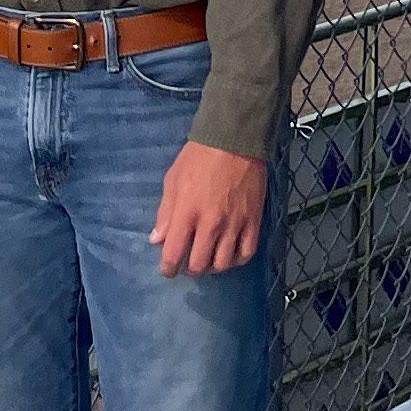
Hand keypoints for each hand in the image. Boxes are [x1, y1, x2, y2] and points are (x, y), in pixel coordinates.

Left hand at [151, 138, 268, 276]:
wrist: (235, 141)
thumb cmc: (198, 158)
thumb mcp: (172, 180)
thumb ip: (164, 212)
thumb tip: (157, 239)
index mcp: (186, 213)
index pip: (173, 254)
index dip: (168, 268)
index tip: (168, 269)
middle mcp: (210, 224)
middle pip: (198, 264)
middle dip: (189, 269)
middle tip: (188, 262)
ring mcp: (234, 225)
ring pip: (222, 264)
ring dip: (212, 267)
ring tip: (208, 259)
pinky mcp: (253, 222)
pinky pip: (246, 254)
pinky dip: (236, 260)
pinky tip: (230, 255)